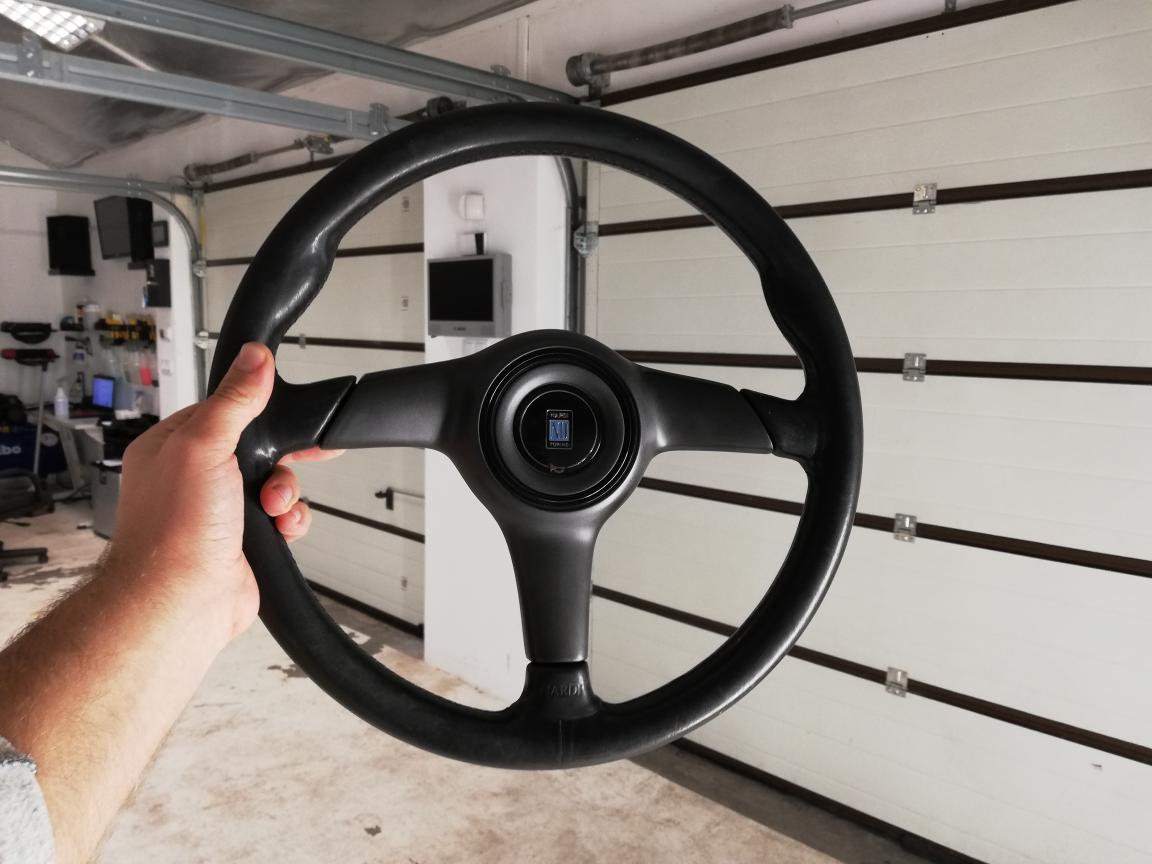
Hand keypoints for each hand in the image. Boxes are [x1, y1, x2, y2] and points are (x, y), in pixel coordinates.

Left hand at [109, 342, 334, 638]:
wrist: (181, 602)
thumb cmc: (174, 532)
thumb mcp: (204, 446)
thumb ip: (234, 401)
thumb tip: (253, 358)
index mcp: (173, 447)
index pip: (225, 410)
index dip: (259, 408)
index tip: (287, 404)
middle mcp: (194, 478)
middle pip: (257, 448)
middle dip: (281, 457)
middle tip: (310, 449)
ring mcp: (219, 512)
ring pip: (274, 483)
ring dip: (286, 492)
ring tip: (275, 505)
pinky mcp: (243, 540)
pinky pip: (282, 518)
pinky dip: (290, 521)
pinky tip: (282, 527)